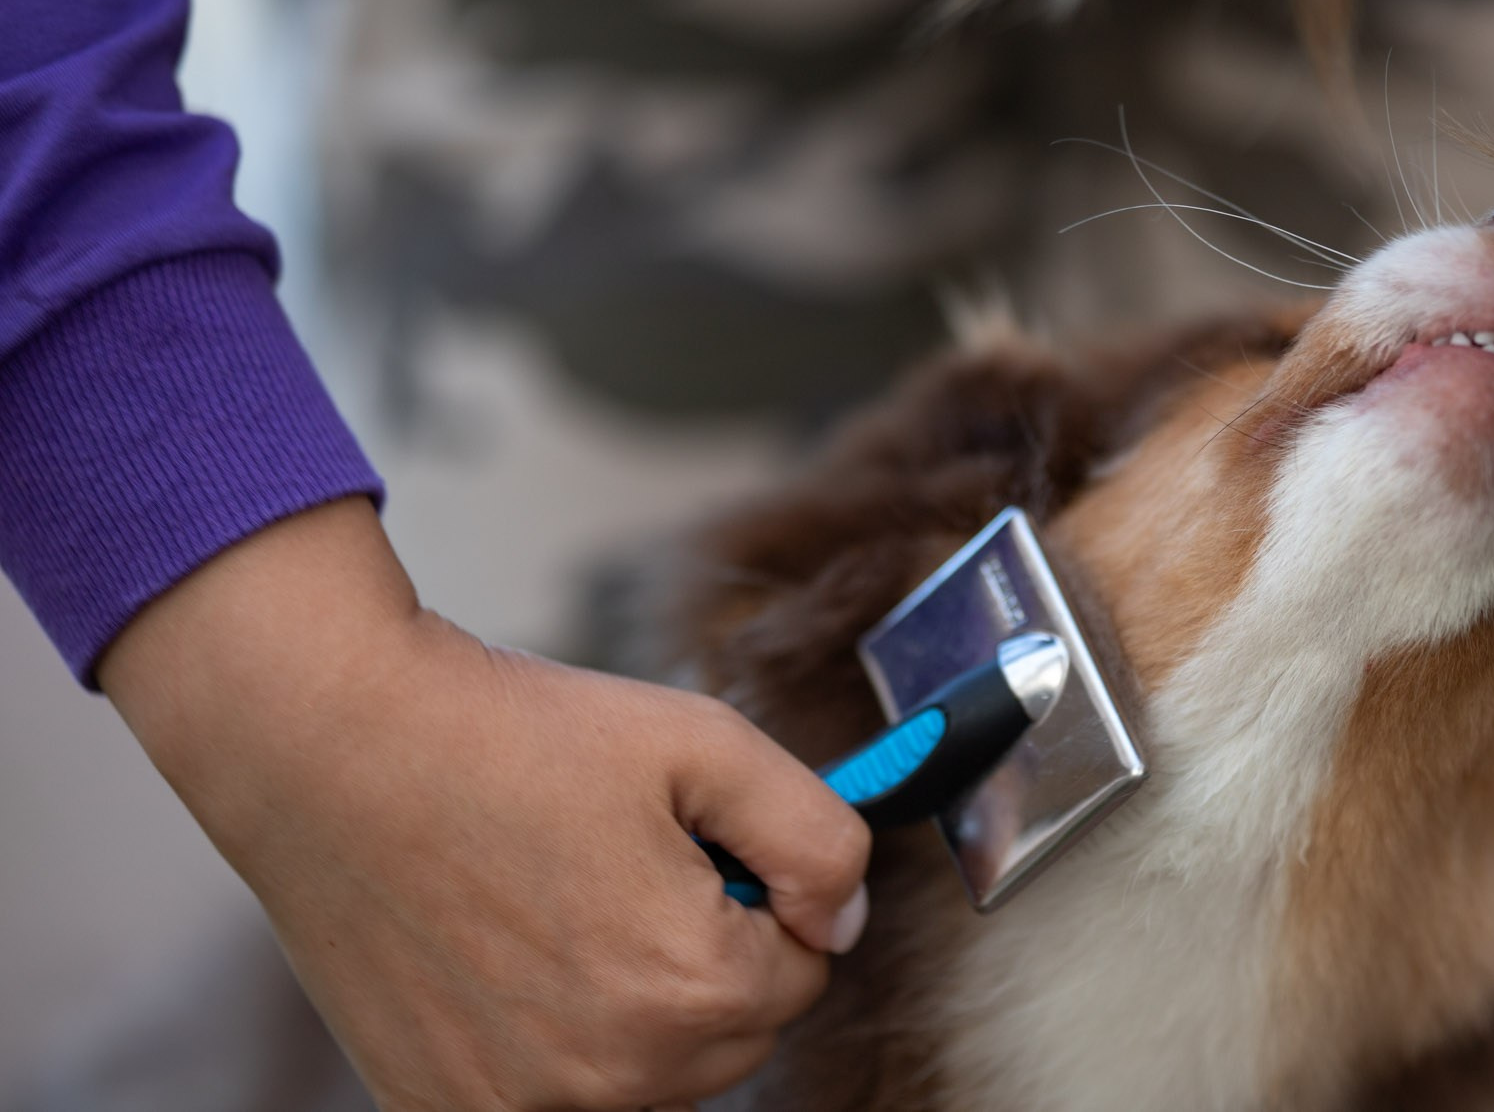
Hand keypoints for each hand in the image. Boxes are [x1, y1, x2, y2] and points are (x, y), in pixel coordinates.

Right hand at [99, 499, 870, 1110]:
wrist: (332, 744)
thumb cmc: (512, 734)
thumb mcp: (705, 742)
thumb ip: (816, 838)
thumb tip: (846, 920)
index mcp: (692, 990)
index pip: (804, 969)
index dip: (761, 890)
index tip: (692, 840)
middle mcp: (612, 1079)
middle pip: (732, 1033)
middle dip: (708, 949)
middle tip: (623, 856)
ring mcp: (521, 1107)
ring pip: (651, 1070)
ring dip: (635, 998)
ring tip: (558, 892)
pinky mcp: (446, 1109)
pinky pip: (560, 1090)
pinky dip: (554, 1033)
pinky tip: (505, 946)